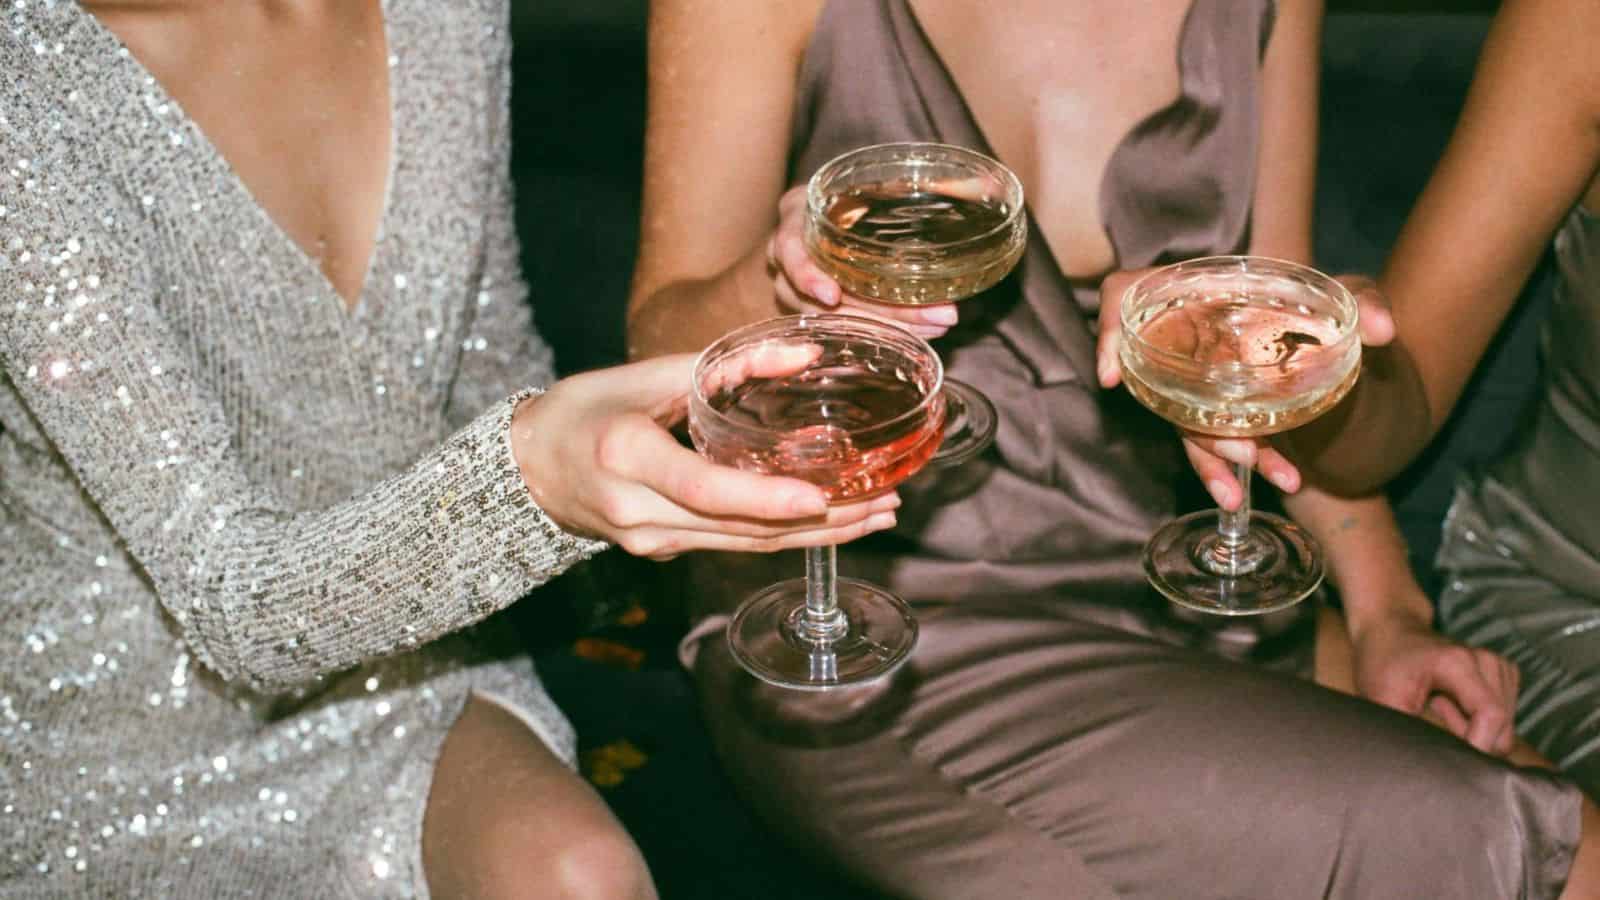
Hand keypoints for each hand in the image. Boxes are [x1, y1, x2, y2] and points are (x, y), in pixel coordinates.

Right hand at [509, 353, 900, 560]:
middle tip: (884, 503)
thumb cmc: (583, 409)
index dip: (763, 499)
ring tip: (876, 515)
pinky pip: (731, 545)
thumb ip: (725, 365)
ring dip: (816, 536)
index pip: (703, 488)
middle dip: (820, 523)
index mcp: (626, 456)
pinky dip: (784, 534)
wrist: (527, 469)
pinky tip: (830, 522)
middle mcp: (639, 511)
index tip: (818, 498)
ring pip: (744, 546)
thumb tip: (805, 353)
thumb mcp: (645, 374)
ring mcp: (650, 541)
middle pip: (739, 529)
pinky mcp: (663, 551)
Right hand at [766, 186, 958, 339]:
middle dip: (880, 313)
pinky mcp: (817, 311)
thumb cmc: (854, 194)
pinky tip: (919, 336)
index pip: (789, 251)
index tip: (832, 295)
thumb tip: (988, 182)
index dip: (807, 275)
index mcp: (797, 218)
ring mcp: (797, 290)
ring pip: (835, 322)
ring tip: (937, 326)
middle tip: (936, 316)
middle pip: (820, 298)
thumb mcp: (877, 182)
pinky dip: (882, 333)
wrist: (836, 212)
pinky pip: (845, 331)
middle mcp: (789, 258)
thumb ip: (922, 186)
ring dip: (888, 328)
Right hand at [1096, 269, 1396, 508]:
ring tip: (1254, 487)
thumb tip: (1383, 329)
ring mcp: (1197, 379)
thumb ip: (1364, 301)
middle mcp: (1187, 336)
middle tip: (1244, 453)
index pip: (1127, 298)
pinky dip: (1231, 468)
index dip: (1110, 333)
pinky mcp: (1215, 412)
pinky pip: (1209, 442)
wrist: (1345, 340)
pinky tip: (1263, 486)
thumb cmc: (1328, 306)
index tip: (1110, 376)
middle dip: (1198, 426)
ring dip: (1216, 460)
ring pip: (1185, 423)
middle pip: (1159, 380)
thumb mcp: (1345, 293)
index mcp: (1200, 294)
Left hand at [1349, 605, 1518, 756]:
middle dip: (1470, 740)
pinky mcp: (1503, 674)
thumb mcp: (1381, 699)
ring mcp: (1499, 666)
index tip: (1453, 763)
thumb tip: (1423, 770)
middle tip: (1431, 718)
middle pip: (1502, 729)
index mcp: (1459, 663)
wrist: (1389, 629)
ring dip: (1471, 730)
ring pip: (1503, 729)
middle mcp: (1487, 661)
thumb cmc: (1381, 662)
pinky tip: (1449, 703)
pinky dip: (1476, 721)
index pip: (1491, 716)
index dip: (1478, 747)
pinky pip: (1501, 719)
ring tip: (1437, 706)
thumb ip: (1407, 733)